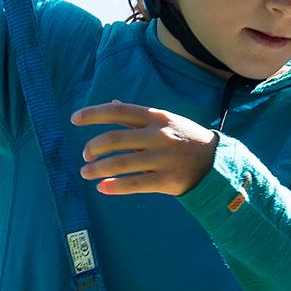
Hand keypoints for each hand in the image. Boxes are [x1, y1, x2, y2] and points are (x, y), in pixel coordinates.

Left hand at [72, 100, 217, 196]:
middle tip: (85, 155)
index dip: (94, 114)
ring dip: (98, 169)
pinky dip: (115, 186)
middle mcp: (159, 136)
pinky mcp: (168, 181)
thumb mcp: (165, 121)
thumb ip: (137, 117)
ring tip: (86, 173)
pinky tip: (102, 188)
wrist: (216, 163)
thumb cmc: (184, 139)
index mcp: (157, 118)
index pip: (119, 112)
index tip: (75, 119)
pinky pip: (136, 184)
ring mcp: (164, 159)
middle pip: (115, 139)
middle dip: (93, 147)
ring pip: (121, 163)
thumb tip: (111, 103)